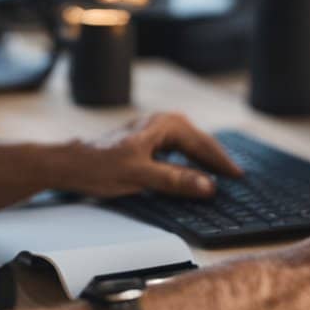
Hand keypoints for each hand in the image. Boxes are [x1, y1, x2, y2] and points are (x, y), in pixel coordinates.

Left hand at [60, 112, 242, 198]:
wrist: (71, 165)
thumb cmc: (99, 167)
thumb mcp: (140, 176)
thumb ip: (175, 180)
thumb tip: (208, 186)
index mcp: (165, 124)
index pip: (203, 145)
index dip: (222, 163)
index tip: (239, 178)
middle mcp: (162, 123)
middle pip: (199, 144)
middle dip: (217, 161)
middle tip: (237, 180)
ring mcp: (155, 132)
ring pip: (189, 148)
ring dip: (204, 163)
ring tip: (221, 178)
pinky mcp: (148, 144)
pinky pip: (178, 153)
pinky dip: (189, 164)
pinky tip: (194, 177)